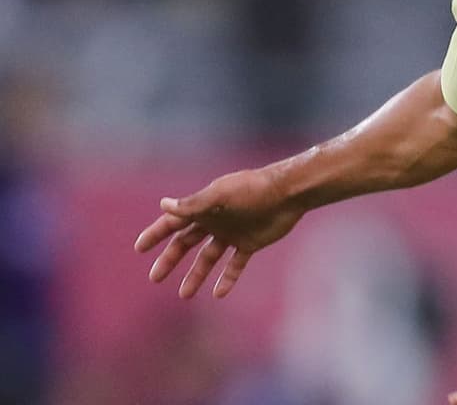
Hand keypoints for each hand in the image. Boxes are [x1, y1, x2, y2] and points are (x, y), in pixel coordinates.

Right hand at [134, 167, 304, 297]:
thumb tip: (163, 204)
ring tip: (184, 295)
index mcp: (204, 207)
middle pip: (186, 243)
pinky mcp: (250, 243)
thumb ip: (193, 204)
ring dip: (196, 275)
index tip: (139, 248)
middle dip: (170, 260)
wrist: (287, 194)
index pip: (173, 222)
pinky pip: (235, 265)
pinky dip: (227, 278)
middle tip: (154, 278)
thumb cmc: (252, 190)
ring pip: (208, 258)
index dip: (156, 234)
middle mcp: (215, 221)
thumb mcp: (220, 196)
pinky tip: (218, 293)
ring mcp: (232, 233)